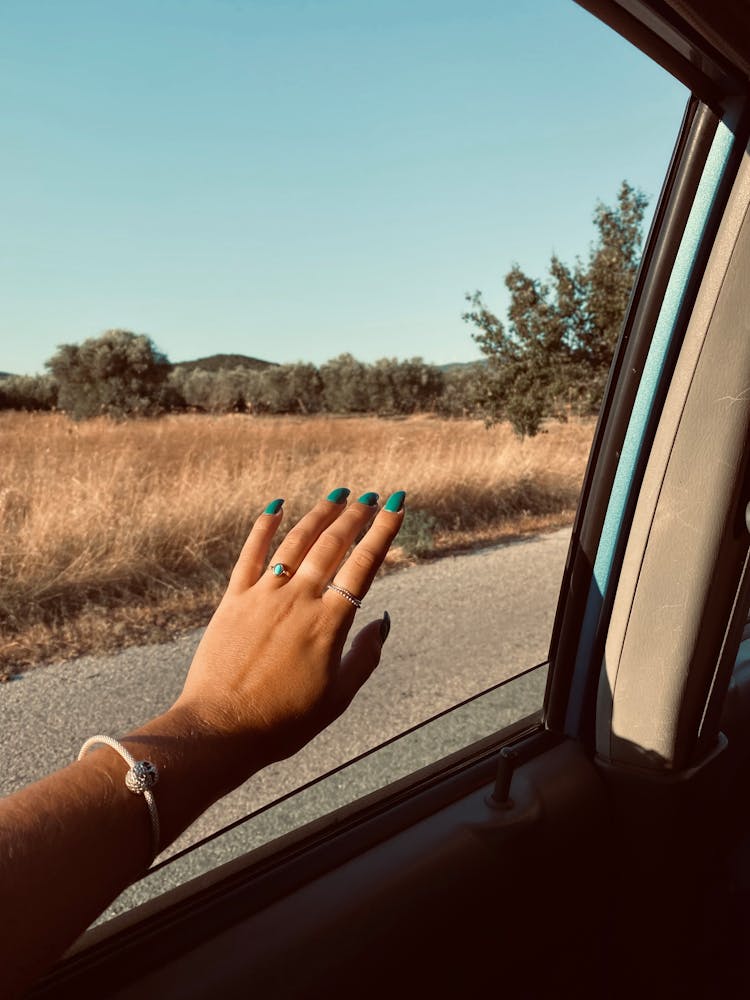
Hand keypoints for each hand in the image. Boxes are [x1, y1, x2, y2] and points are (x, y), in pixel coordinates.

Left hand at [175, 489, 404, 772]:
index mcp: (329, 624)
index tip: (395, 505)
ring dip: (319, 514)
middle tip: (370, 496)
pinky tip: (276, 507)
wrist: (221, 730)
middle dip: (355, 515)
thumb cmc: (284, 722)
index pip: (363, 565)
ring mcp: (263, 597)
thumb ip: (365, 656)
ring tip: (337, 494)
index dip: (382, 532)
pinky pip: (250, 555)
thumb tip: (382, 621)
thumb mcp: (338, 697)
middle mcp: (298, 600)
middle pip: (332, 544)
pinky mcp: (233, 600)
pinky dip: (264, 527)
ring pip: (295, 542)